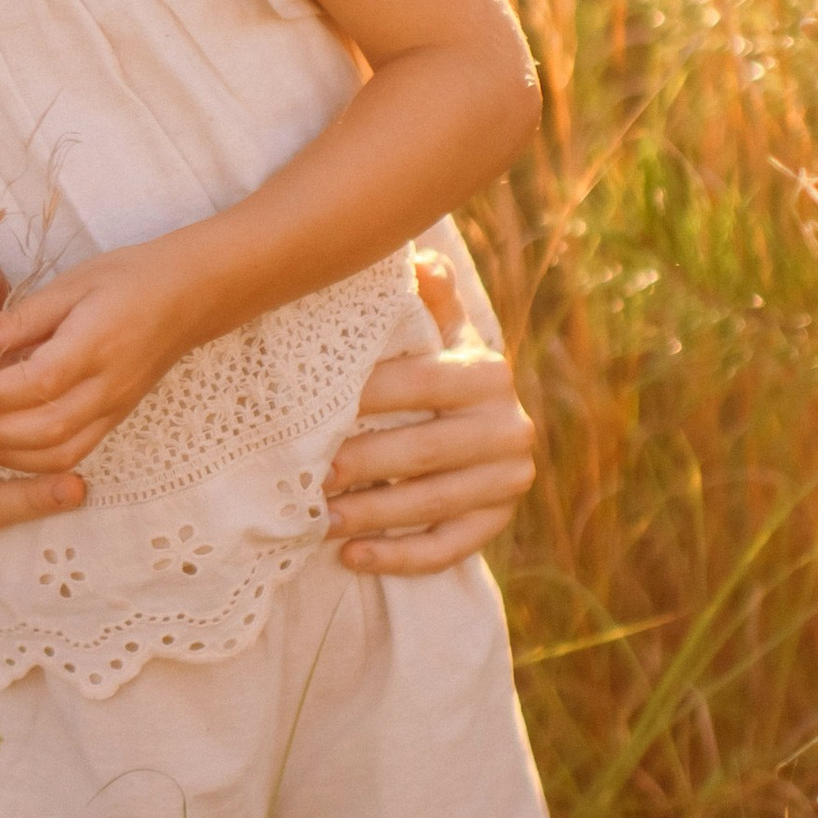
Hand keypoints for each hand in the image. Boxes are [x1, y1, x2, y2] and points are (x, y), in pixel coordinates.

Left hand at [0, 241, 196, 473]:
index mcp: (96, 343)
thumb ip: (21, 317)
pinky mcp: (115, 419)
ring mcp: (114, 408)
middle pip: (45, 428)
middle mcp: (107, 386)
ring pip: (59, 452)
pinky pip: (73, 453)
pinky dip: (33, 459)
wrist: (190, 296)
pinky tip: (2, 444)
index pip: (38, 382)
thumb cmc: (128, 279)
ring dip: (7, 454)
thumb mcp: (72, 283)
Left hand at [323, 258, 535, 571]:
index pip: (419, 384)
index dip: (363, 398)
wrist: (476, 425)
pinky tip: (350, 557)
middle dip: (359, 465)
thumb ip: (426, 297)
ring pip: (430, 504)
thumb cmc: (433, 369)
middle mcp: (511, 427)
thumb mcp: (433, 329)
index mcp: (488, 373)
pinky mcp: (498, 522)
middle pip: (421, 451)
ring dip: (368, 515)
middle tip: (306, 475)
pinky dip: (397, 557)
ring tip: (315, 518)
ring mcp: (508, 480)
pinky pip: (447, 548)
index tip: (312, 410)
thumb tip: (420, 260)